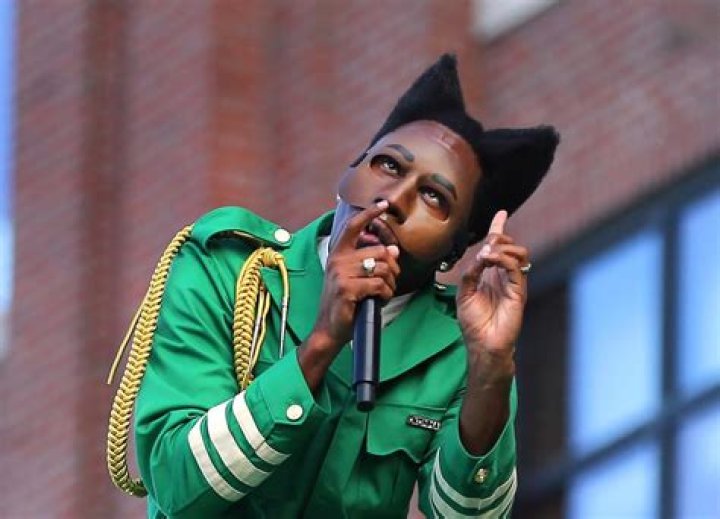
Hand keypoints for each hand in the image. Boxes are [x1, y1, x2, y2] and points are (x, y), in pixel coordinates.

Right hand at [312, 200, 400, 348]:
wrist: (329, 329)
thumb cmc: (344, 303)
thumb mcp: (353, 278)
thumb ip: (369, 261)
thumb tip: (393, 249)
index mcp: (337, 254)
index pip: (353, 226)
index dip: (369, 214)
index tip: (383, 204)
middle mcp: (337, 260)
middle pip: (378, 251)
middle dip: (392, 267)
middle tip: (390, 280)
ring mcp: (341, 274)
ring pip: (382, 267)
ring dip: (390, 283)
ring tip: (384, 292)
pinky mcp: (347, 288)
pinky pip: (379, 284)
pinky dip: (386, 294)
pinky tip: (380, 299)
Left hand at [456, 211, 529, 374]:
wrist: (483, 345)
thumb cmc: (473, 323)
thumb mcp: (464, 293)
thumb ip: (470, 272)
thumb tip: (480, 255)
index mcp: (492, 275)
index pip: (498, 248)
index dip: (499, 229)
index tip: (501, 213)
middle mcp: (504, 277)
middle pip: (510, 245)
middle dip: (499, 237)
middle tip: (487, 244)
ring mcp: (513, 284)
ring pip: (519, 253)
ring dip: (502, 247)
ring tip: (488, 254)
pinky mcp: (518, 292)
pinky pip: (516, 268)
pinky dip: (503, 259)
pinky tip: (491, 260)